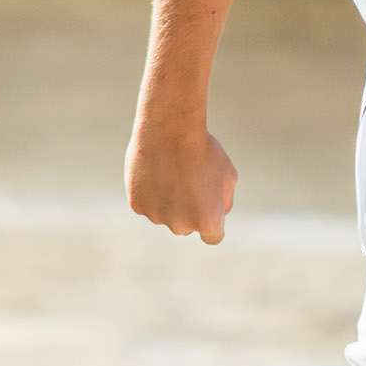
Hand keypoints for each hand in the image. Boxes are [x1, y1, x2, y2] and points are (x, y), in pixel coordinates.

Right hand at [125, 121, 237, 243]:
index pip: (212, 236)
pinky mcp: (137, 206)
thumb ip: (223, 202)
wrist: (170, 130)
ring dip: (168, 200)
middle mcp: (181, 226)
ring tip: (170, 171)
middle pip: (187, 225)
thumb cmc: (204, 151)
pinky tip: (154, 170)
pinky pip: (146, 204)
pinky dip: (149, 192)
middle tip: (187, 179)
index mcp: (208, 222)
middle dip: (188, 209)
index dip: (211, 220)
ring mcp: (157, 217)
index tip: (207, 205)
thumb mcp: (227, 176)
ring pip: (165, 214)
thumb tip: (216, 215)